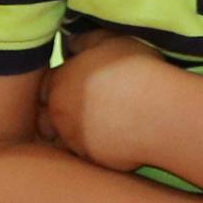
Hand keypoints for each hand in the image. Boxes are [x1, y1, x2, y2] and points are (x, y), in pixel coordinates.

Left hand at [39, 30, 182, 174]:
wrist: (158, 111)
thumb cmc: (134, 69)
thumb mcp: (109, 41)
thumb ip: (85, 41)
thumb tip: (71, 44)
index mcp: (59, 83)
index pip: (43, 86)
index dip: (58, 84)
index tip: (73, 83)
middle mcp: (59, 115)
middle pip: (46, 118)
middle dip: (59, 114)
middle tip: (83, 108)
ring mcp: (74, 141)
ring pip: (63, 141)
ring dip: (73, 135)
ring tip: (98, 126)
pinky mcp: (92, 161)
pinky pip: (86, 155)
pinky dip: (93, 149)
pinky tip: (112, 139)